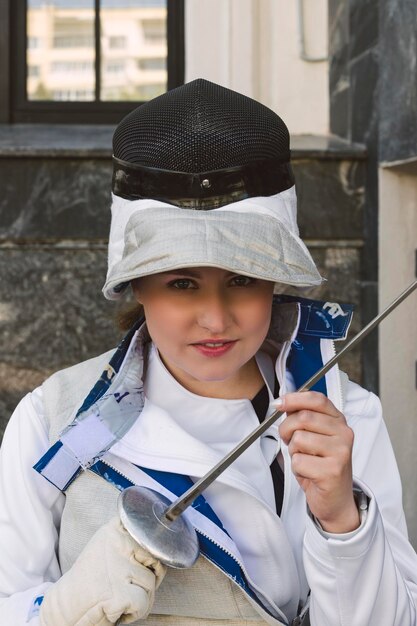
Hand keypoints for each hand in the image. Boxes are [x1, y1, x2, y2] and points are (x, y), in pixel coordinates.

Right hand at [40, 516, 165, 625]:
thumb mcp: (106, 548)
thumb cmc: (90, 580)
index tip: (150, 556)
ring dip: (142, 597)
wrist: (66, 606)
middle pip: (155, 558)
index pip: (146, 528)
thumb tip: (162, 546)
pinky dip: (135, 613)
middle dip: (151, 576)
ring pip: (151, 583)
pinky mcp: (120, 594)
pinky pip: (143, 603)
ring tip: (122, 598)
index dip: (154, 545)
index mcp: (113, 532)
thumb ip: (128, 539)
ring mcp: (119, 569)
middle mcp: (117, 546)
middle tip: (132, 586)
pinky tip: (118, 610)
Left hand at [278, 391, 359, 533]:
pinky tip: (308, 473)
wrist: (336, 500)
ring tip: (304, 459)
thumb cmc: (322, 466)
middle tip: (288, 440)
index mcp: (338, 421)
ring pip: (299, 439)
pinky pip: (298, 461)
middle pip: (303, 417)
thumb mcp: (314, 436)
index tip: (279, 404)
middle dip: (287, 429)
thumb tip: (284, 403)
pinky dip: (296, 468)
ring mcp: (341, 452)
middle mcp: (343, 434)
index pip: (317, 399)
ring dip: (293, 451)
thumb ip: (302, 418)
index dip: (295, 398)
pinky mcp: (333, 471)